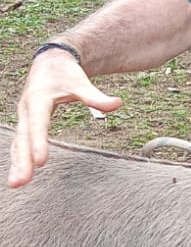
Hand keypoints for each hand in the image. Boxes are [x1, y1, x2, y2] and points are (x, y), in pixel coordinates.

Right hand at [8, 51, 121, 187]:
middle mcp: (27, 109)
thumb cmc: (65, 73)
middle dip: (22, 160)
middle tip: (21, 182)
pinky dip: (18, 158)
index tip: (40, 161)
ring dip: (17, 163)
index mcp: (38, 99)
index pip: (38, 123)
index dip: (39, 142)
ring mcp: (24, 117)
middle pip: (24, 138)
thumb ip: (96, 97)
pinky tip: (19, 175)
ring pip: (18, 142)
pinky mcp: (25, 123)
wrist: (49, 62)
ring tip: (17, 184)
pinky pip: (19, 143)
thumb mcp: (80, 82)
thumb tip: (117, 104)